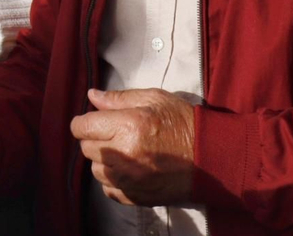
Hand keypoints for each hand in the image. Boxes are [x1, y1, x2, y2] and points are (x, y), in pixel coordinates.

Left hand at [70, 88, 195, 206]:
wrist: (211, 157)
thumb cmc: (183, 123)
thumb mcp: (154, 99)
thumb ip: (118, 98)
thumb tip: (92, 96)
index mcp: (126, 126)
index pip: (81, 127)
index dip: (85, 121)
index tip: (95, 120)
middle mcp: (123, 155)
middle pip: (86, 148)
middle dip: (95, 138)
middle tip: (115, 133)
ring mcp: (129, 180)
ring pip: (95, 170)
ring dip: (104, 160)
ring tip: (123, 151)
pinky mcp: (136, 197)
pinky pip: (108, 190)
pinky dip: (113, 180)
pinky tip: (129, 169)